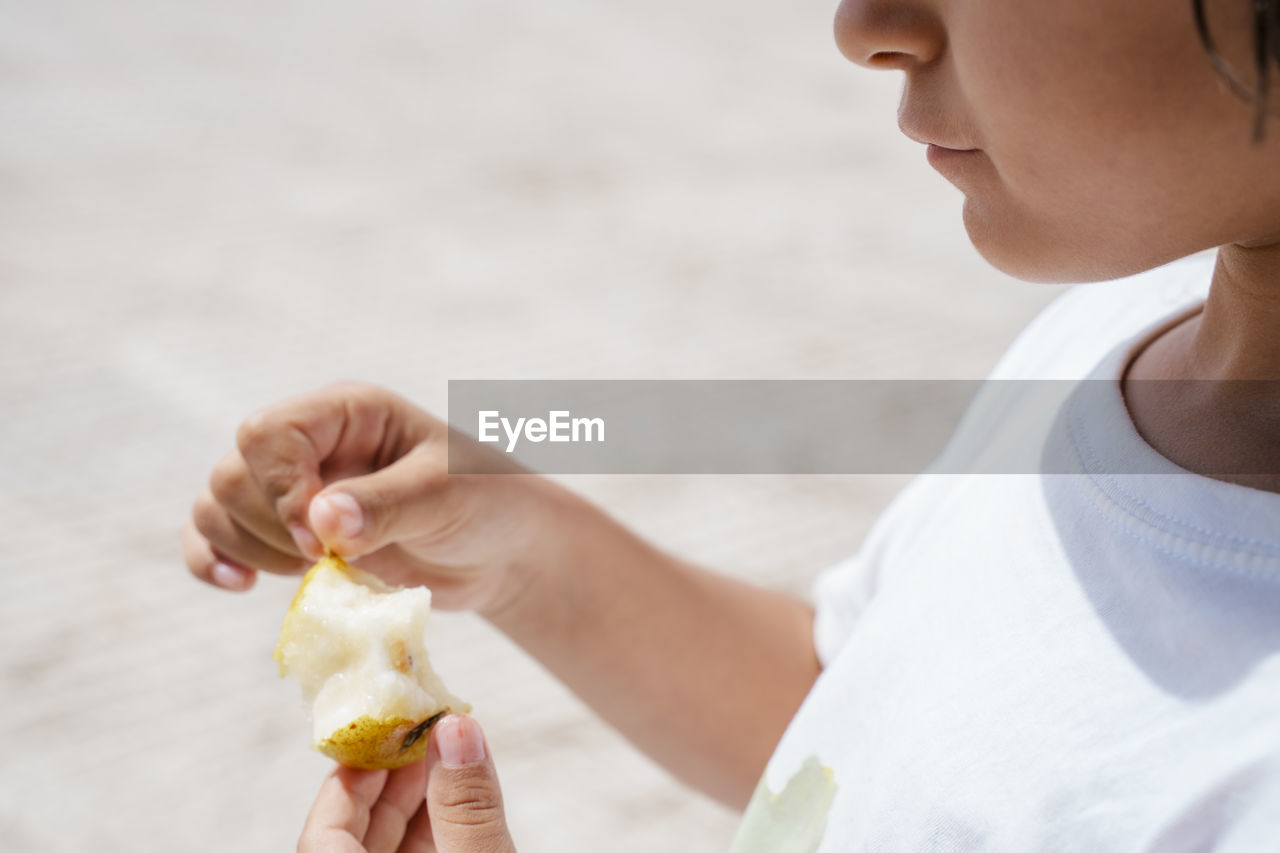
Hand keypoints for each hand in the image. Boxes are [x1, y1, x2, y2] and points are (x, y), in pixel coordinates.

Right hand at [181, 382, 570, 614]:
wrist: (501, 549)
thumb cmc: (487, 502)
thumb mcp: (447, 495)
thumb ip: (387, 505)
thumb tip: (320, 522)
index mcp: (346, 413)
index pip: (270, 433)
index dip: (280, 488)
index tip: (317, 539)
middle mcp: (311, 445)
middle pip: (234, 474)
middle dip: (269, 526)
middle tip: (327, 558)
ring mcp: (294, 490)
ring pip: (219, 508)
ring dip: (250, 548)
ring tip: (316, 572)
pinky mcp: (287, 536)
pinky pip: (217, 539)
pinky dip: (215, 561)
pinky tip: (241, 584)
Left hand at [299, 714, 515, 852]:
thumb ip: (466, 807)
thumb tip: (455, 729)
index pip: (321, 834)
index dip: (348, 781)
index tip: (383, 740)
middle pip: (351, 840)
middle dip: (389, 787)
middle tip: (423, 740)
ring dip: (417, 808)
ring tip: (448, 762)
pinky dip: (436, 834)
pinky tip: (460, 805)